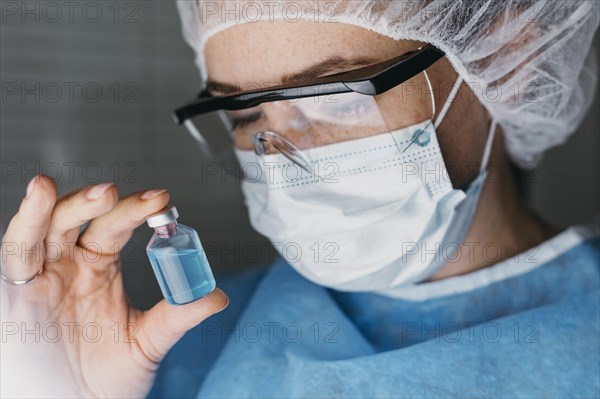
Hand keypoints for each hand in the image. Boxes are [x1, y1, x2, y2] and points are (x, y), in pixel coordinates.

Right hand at [0, 175, 228, 397]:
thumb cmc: (107, 376)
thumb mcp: (147, 341)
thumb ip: (178, 315)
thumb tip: (218, 296)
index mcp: (100, 268)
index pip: (116, 227)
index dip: (135, 210)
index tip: (161, 198)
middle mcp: (70, 265)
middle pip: (78, 219)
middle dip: (95, 202)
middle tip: (117, 192)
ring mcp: (43, 277)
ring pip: (43, 230)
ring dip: (55, 206)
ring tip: (67, 190)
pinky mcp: (18, 294)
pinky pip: (16, 255)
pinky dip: (25, 226)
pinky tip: (37, 200)